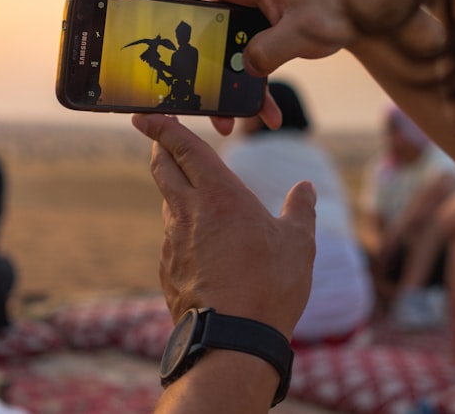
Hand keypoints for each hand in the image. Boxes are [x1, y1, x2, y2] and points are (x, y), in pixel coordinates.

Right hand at [112, 0, 389, 132]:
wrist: (360, 17)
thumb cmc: (335, 11)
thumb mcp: (307, 30)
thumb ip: (273, 48)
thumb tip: (246, 69)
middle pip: (194, 17)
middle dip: (176, 46)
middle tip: (146, 61)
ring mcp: (249, 13)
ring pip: (218, 49)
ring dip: (220, 84)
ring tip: (222, 120)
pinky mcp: (260, 33)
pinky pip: (244, 62)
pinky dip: (253, 89)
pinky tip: (268, 117)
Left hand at [132, 113, 316, 337]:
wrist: (232, 340)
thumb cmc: (270, 286)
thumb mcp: (298, 243)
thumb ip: (300, 209)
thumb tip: (306, 187)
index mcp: (218, 194)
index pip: (183, 147)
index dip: (164, 127)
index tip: (149, 114)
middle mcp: (188, 212)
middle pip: (162, 167)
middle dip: (160, 148)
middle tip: (164, 139)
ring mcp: (172, 242)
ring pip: (168, 203)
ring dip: (176, 191)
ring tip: (195, 192)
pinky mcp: (168, 269)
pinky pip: (172, 237)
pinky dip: (183, 228)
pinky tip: (201, 241)